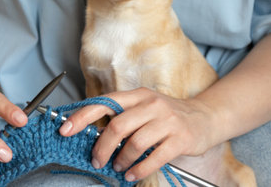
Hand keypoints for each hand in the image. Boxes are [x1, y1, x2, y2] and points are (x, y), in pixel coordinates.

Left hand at [59, 87, 216, 181]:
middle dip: (101, 148)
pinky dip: (139, 169)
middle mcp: (152, 104)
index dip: (82, 116)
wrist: (205, 117)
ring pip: (134, 143)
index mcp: (138, 95)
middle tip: (96, 160)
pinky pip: (154, 158)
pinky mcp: (180, 138)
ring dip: (120, 160)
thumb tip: (93, 135)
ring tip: (117, 167)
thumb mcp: (144, 108)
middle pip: (118, 126)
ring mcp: (167, 120)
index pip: (105, 102)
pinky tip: (132, 174)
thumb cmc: (168, 115)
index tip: (65, 129)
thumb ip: (122, 117)